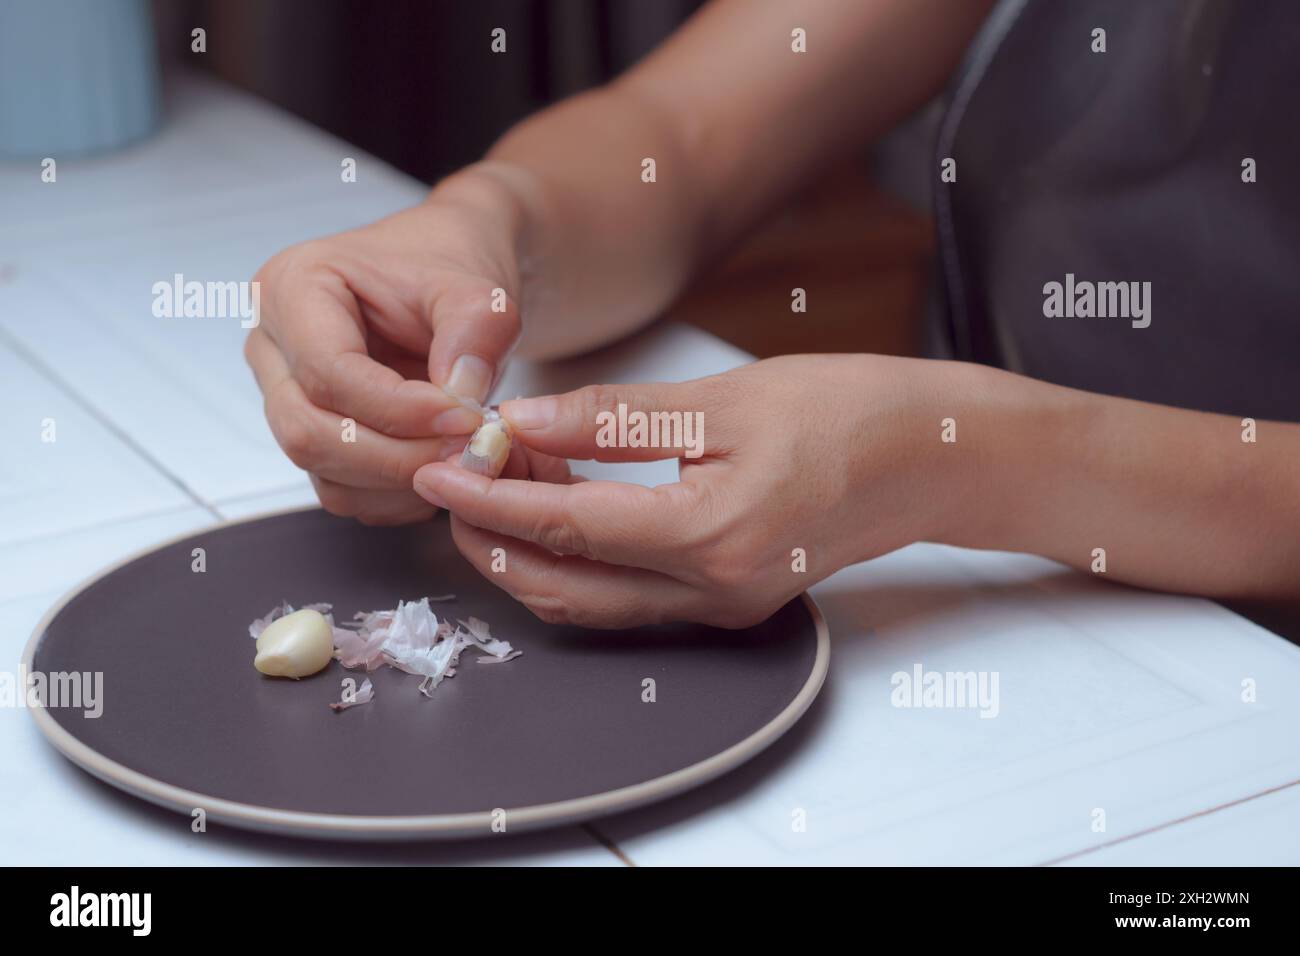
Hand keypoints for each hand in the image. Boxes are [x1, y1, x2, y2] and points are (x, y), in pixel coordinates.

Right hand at [244, 169, 532, 524]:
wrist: (454, 281)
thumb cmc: (450, 267)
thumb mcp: (479, 288)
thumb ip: (476, 333)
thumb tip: (461, 397)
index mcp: (292, 287)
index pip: (328, 372)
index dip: (399, 409)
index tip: (465, 417)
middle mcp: (273, 346)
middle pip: (308, 431)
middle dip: (395, 456)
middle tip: (466, 449)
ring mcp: (286, 396)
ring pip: (322, 470)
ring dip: (398, 481)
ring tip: (462, 454)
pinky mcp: (315, 434)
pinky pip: (342, 490)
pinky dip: (395, 495)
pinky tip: (440, 464)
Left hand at [411, 354, 978, 627]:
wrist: (932, 457)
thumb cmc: (847, 412)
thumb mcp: (724, 400)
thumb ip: (615, 418)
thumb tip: (524, 422)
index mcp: (713, 536)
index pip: (568, 528)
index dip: (489, 501)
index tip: (436, 472)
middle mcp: (714, 591)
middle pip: (567, 586)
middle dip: (495, 541)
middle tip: (455, 481)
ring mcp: (724, 606)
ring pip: (593, 603)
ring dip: (534, 554)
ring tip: (502, 485)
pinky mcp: (730, 600)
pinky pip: (631, 596)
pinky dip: (582, 560)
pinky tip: (564, 503)